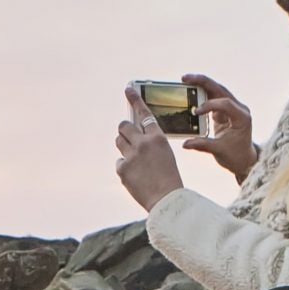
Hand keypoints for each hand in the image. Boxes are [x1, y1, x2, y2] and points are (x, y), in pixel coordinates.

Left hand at [116, 86, 182, 210]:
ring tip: (135, 158)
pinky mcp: (122, 169)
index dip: (135, 100)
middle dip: (124, 129)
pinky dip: (125, 167)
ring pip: (119, 141)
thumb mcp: (165, 154)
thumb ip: (151, 143)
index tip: (128, 89)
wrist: (166, 200)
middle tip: (128, 135)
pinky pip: (120, 162)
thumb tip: (135, 135)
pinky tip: (136, 176)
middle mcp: (143, 143)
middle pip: (124, 125)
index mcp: (158, 138)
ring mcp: (131, 156)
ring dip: (124, 146)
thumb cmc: (169, 177)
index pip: (144, 114)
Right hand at [179, 73, 255, 181]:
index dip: (209, 105)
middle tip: (185, 78)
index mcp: (242, 117)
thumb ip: (203, 145)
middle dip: (203, 82)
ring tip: (185, 80)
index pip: (225, 103)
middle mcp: (239, 108)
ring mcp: (232, 108)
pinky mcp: (225, 110)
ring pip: (216, 90)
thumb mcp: (219, 151)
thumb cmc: (235, 156)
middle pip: (220, 89)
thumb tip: (185, 144)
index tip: (195, 112)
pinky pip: (213, 97)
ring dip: (201, 84)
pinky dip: (201, 93)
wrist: (243, 160)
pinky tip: (190, 90)